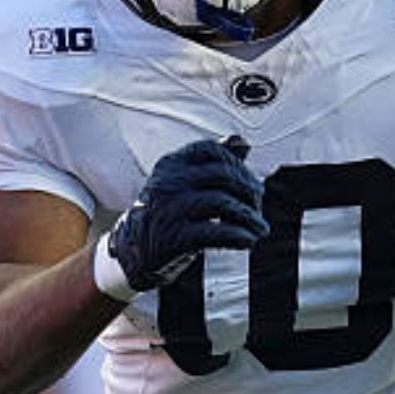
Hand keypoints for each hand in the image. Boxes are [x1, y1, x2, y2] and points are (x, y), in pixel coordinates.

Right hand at [104, 136, 268, 293]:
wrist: (133, 251)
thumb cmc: (168, 213)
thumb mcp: (183, 182)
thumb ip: (211, 163)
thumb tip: (242, 141)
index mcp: (171, 165)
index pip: (210, 149)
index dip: (237, 163)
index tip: (251, 181)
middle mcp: (169, 183)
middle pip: (222, 175)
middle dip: (249, 190)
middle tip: (258, 207)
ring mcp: (170, 210)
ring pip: (222, 203)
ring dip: (249, 217)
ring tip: (261, 229)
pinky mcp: (174, 238)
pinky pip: (216, 232)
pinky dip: (239, 236)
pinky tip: (249, 240)